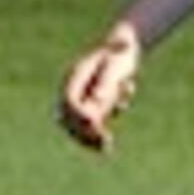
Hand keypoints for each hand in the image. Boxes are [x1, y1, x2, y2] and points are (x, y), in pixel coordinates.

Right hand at [57, 25, 141, 149]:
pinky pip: (89, 125)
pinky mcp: (91, 104)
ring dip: (89, 138)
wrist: (124, 46)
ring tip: (105, 148)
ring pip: (77, 123)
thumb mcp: (116, 65)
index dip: (79, 114)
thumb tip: (97, 101)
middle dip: (83, 131)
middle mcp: (75, 87)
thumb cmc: (120, 52)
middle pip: (69, 115)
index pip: (70, 99)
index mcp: (77, 74)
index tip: (95, 124)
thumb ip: (107, 83)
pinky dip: (96, 136)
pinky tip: (107, 143)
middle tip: (102, 142)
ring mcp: (81, 96)